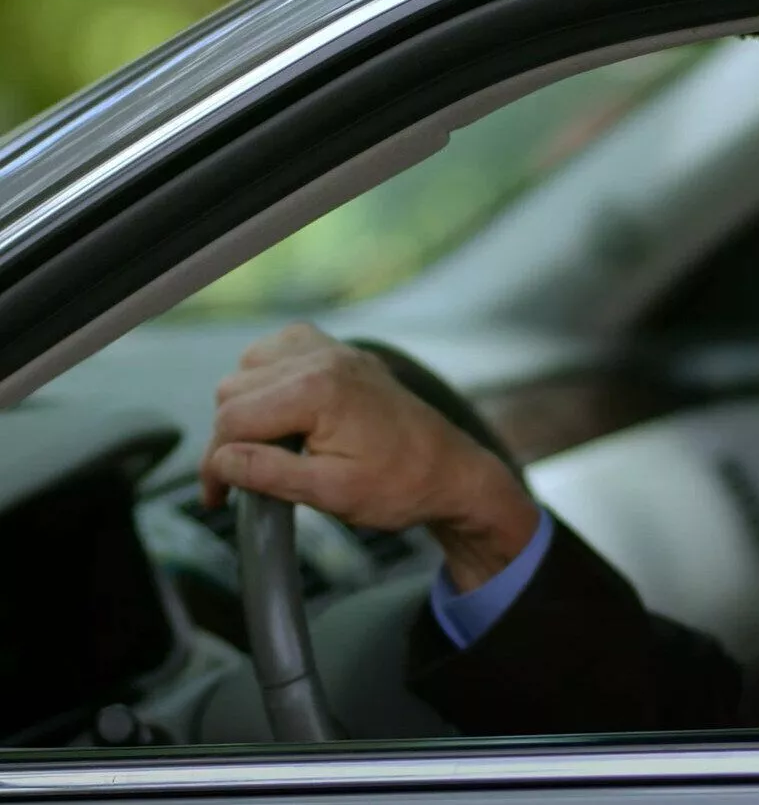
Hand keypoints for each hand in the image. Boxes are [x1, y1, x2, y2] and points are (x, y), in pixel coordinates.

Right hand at [200, 323, 538, 589]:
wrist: (453, 472)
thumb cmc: (404, 485)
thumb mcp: (332, 492)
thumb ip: (269, 473)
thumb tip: (220, 461)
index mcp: (318, 390)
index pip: (233, 419)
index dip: (217, 464)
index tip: (219, 497)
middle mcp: (323, 358)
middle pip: (234, 390)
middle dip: (231, 436)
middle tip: (245, 478)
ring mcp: (335, 351)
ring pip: (250, 366)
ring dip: (247, 405)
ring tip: (267, 447)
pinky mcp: (343, 354)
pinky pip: (281, 349)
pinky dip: (269, 377)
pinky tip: (281, 410)